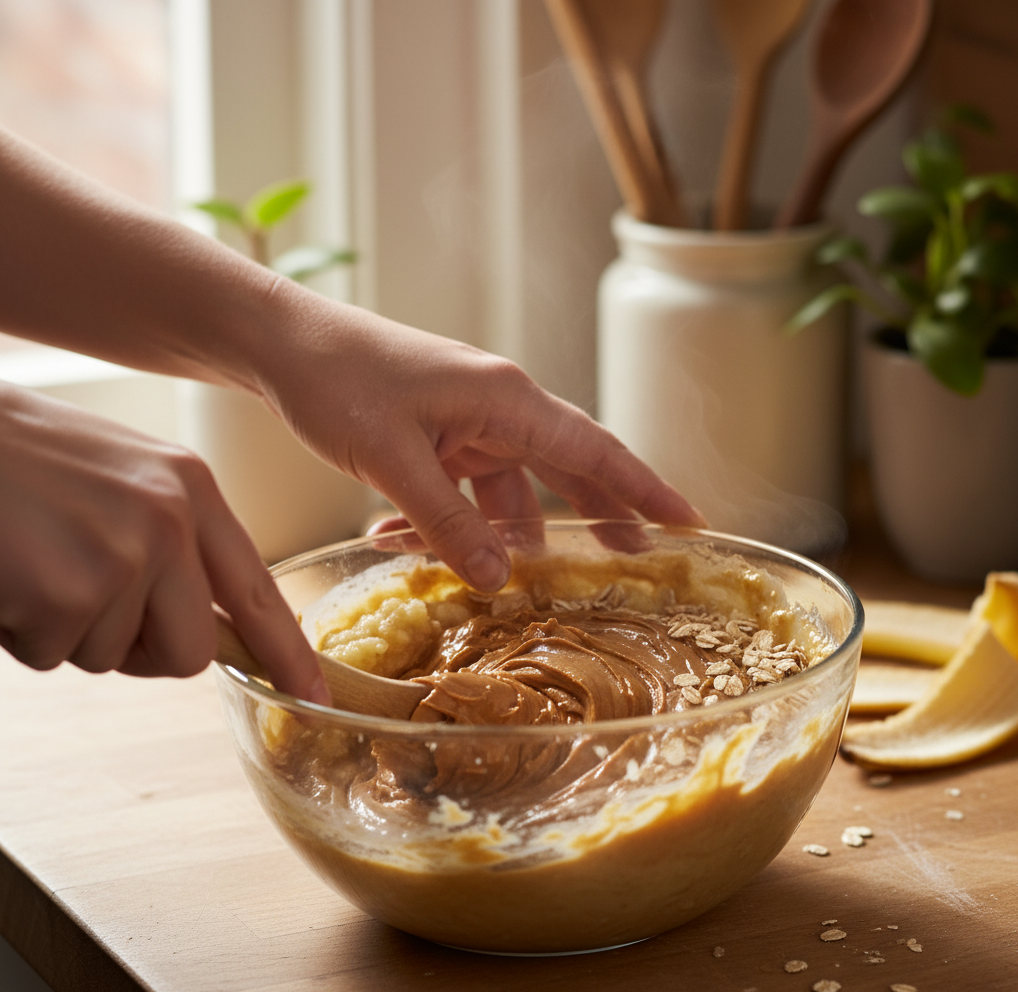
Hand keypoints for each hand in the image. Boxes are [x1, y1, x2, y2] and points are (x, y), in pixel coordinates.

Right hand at [0, 382, 329, 703]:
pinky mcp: (65, 590)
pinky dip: (20, 628)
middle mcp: (170, 521)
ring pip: (110, 656)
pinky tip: (7, 570)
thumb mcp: (120, 479)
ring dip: (65, 628)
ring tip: (32, 560)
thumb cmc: (20, 457)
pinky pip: (49, 652)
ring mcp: (122, 555)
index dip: (285, 652)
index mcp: (190, 489)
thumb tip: (202, 627)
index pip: (256, 590)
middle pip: (190, 653)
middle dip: (139, 650)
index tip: (311, 693)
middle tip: (84, 602)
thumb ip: (171, 543)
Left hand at [253, 295, 705, 591]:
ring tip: (490, 578)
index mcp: (506, 400)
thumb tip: (498, 578)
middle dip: (599, 516)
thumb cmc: (338, 381)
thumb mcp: (392, 459)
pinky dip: (447, 521)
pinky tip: (403, 540)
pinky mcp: (441, 437)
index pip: (595, 449)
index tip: (690, 519)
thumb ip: (447, 522)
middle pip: (569, 470)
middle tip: (638, 560)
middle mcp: (500, 409)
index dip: (645, 488)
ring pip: (511, 490)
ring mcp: (470, 423)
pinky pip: (464, 490)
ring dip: (496, 534)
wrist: (284, 345)